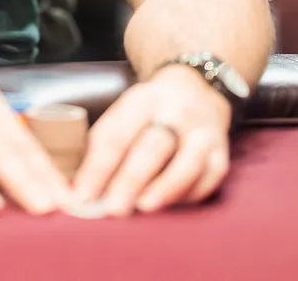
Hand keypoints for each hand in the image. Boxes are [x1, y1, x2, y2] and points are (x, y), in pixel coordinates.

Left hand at [70, 65, 230, 215]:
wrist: (196, 89)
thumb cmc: (147, 113)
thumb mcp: (123, 112)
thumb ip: (100, 146)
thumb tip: (77, 190)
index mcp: (143, 99)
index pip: (117, 134)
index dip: (97, 167)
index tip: (81, 195)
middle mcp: (176, 112)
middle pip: (153, 146)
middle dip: (131, 179)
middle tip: (113, 207)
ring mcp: (203, 133)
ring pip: (187, 162)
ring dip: (165, 187)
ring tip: (144, 207)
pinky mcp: (221, 155)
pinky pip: (206, 180)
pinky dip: (186, 195)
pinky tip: (167, 207)